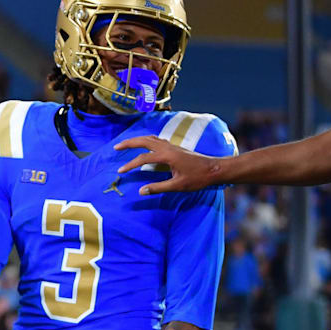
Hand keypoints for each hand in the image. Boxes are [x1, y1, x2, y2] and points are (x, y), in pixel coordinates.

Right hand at [114, 135, 228, 194]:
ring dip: (137, 140)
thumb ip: (158, 188)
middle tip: (116, 147)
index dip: (130, 165)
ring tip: (127, 144)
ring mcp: (172, 146)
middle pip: (143, 141)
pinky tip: (146, 145)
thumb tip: (141, 191)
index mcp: (166, 156)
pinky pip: (157, 140)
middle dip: (129, 143)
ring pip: (150, 138)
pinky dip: (147, 140)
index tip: (120, 171)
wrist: (214, 169)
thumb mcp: (177, 186)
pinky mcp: (175, 147)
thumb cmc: (198, 178)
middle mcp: (167, 147)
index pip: (143, 159)